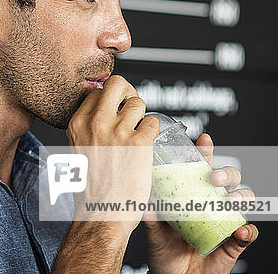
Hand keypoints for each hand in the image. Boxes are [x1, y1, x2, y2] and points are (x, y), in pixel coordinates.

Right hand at [52, 76, 157, 272]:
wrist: (100, 214)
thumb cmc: (90, 189)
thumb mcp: (78, 150)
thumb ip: (87, 128)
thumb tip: (101, 111)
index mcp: (78, 124)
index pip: (97, 91)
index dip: (111, 98)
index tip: (117, 108)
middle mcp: (96, 123)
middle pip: (118, 84)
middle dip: (128, 93)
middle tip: (132, 107)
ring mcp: (117, 132)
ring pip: (139, 103)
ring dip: (142, 116)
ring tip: (139, 133)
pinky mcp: (139, 144)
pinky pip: (153, 123)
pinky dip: (153, 133)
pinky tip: (147, 147)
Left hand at [144, 133, 258, 273]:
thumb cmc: (162, 251)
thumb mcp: (152, 231)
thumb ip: (149, 215)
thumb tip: (143, 199)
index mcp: (190, 194)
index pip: (199, 168)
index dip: (205, 152)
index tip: (203, 139)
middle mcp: (210, 203)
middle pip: (227, 178)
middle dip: (225, 172)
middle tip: (213, 177)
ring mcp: (224, 221)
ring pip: (243, 199)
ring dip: (240, 196)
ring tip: (228, 201)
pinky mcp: (233, 243)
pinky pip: (247, 233)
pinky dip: (246, 230)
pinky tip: (239, 231)